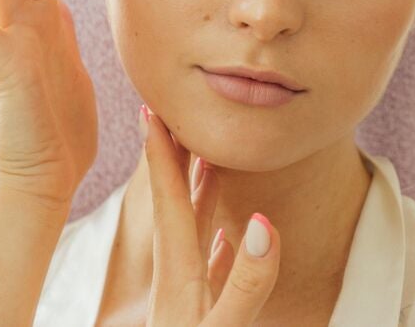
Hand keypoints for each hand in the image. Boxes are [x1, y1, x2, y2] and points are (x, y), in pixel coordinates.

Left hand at [139, 104, 282, 325]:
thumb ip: (245, 282)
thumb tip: (264, 223)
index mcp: (177, 273)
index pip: (169, 199)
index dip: (161, 153)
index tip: (151, 109)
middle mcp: (175, 277)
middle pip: (175, 205)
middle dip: (175, 158)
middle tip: (175, 115)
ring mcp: (183, 295)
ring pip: (190, 233)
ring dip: (197, 194)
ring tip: (205, 160)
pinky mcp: (197, 314)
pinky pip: (205, 267)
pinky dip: (213, 245)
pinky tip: (223, 240)